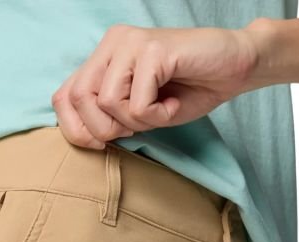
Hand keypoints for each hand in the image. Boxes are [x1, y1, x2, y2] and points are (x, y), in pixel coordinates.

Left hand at [51, 23, 259, 148]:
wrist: (234, 69)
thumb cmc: (187, 90)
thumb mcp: (138, 110)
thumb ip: (108, 114)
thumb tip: (84, 136)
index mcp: (103, 55)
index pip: (64, 96)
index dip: (76, 129)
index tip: (103, 142)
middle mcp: (113, 43)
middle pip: (79, 100)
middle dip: (105, 129)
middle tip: (137, 126)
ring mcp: (131, 42)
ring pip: (108, 102)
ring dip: (137, 121)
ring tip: (160, 110)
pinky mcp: (153, 50)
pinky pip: (138, 104)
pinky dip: (157, 116)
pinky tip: (173, 104)